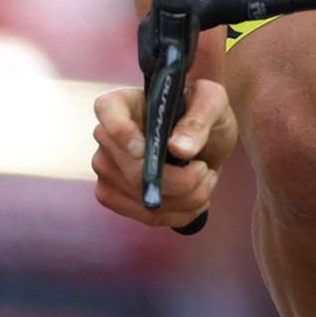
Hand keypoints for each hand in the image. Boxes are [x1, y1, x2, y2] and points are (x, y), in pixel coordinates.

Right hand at [90, 77, 237, 229]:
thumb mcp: (211, 102)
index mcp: (120, 102)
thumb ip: (198, 121)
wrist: (201, 137)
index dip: (124, 133)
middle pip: (134, 172)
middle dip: (182, 181)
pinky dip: (179, 214)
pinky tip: (197, 200)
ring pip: (144, 200)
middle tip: (206, 171)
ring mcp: (106, 168)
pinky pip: (145, 215)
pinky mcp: (113, 195)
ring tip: (207, 182)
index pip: (107, 111)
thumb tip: (179, 149)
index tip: (149, 148)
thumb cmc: (201, 109)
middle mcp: (104, 135)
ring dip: (187, 199)